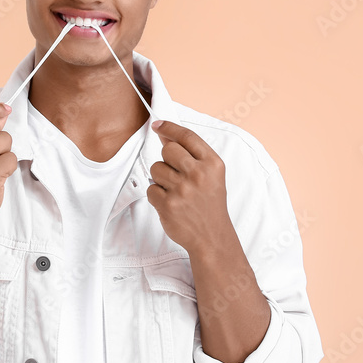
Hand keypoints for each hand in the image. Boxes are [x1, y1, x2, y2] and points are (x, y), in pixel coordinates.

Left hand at [146, 120, 235, 255]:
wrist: (212, 236)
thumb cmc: (209, 203)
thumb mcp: (210, 175)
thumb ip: (190, 154)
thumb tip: (165, 134)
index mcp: (212, 164)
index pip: (187, 136)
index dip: (169, 127)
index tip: (157, 125)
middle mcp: (198, 174)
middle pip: (168, 150)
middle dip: (167, 159)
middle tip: (176, 174)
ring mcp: (183, 190)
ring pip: (156, 169)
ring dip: (161, 179)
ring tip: (175, 191)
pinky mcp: (168, 204)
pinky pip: (150, 188)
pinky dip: (157, 195)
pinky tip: (171, 203)